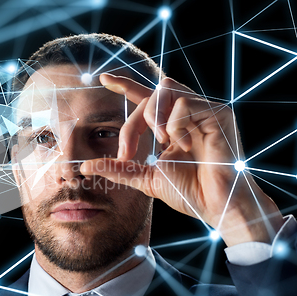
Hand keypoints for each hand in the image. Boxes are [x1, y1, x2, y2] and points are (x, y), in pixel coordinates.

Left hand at [80, 73, 283, 246]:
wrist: (215, 207)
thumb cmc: (189, 193)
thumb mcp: (146, 178)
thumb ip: (119, 169)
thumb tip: (85, 167)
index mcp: (172, 126)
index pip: (147, 98)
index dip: (126, 85)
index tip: (103, 79)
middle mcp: (188, 114)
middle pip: (150, 96)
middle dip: (131, 123)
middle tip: (127, 153)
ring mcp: (205, 111)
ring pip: (165, 90)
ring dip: (153, 116)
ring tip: (162, 142)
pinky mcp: (220, 113)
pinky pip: (185, 103)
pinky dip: (177, 125)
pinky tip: (186, 146)